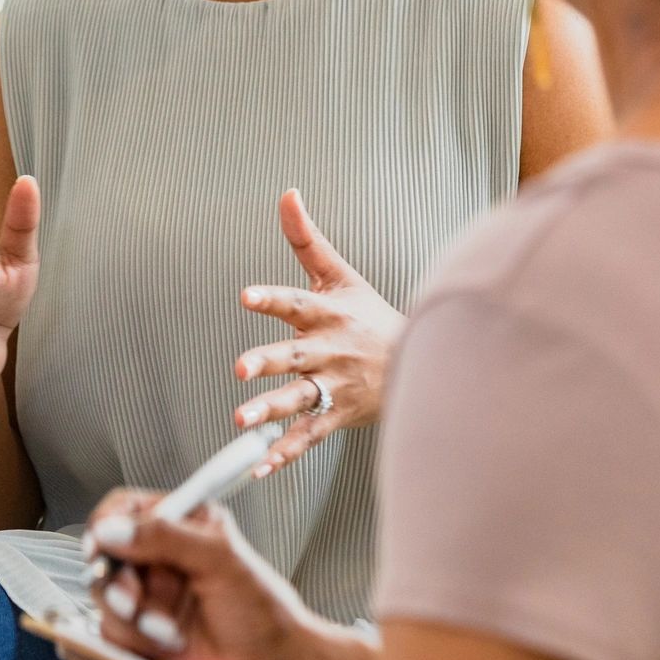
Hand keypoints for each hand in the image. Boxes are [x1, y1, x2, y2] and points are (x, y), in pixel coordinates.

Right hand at [72, 489, 344, 659]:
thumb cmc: (260, 605)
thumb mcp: (220, 559)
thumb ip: (167, 536)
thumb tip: (114, 528)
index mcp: (180, 522)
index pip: (124, 508)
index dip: (105, 524)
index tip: (100, 546)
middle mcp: (159, 555)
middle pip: (105, 555)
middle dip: (118, 582)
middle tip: (134, 600)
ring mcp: (149, 593)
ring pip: (105, 596)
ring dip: (132, 617)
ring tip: (167, 628)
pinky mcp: (142, 628)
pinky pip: (113, 631)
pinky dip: (135, 639)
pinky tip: (167, 641)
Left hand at [232, 190, 405, 475]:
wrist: (419, 361)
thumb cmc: (369, 313)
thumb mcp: (341, 273)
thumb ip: (306, 238)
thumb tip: (287, 193)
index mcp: (328, 313)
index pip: (296, 303)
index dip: (271, 298)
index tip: (245, 296)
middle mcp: (329, 350)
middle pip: (295, 355)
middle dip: (267, 362)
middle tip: (239, 367)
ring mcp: (335, 385)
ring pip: (299, 399)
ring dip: (270, 410)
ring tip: (240, 420)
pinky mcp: (338, 414)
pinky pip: (309, 436)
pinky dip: (285, 453)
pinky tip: (259, 465)